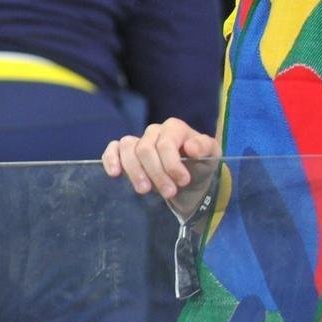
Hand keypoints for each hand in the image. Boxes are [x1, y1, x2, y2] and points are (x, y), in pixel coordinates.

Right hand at [102, 118, 219, 212]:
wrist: (189, 182)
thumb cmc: (199, 166)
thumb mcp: (211, 157)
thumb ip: (206, 148)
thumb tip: (190, 147)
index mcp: (174, 128)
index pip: (165, 144)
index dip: (172, 164)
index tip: (183, 181)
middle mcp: (153, 131)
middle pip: (145, 149)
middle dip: (156, 173)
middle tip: (169, 193)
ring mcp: (138, 140)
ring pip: (127, 149)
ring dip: (135, 172)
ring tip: (145, 190)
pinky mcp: (124, 151)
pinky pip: (112, 149)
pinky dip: (111, 159)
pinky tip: (115, 174)